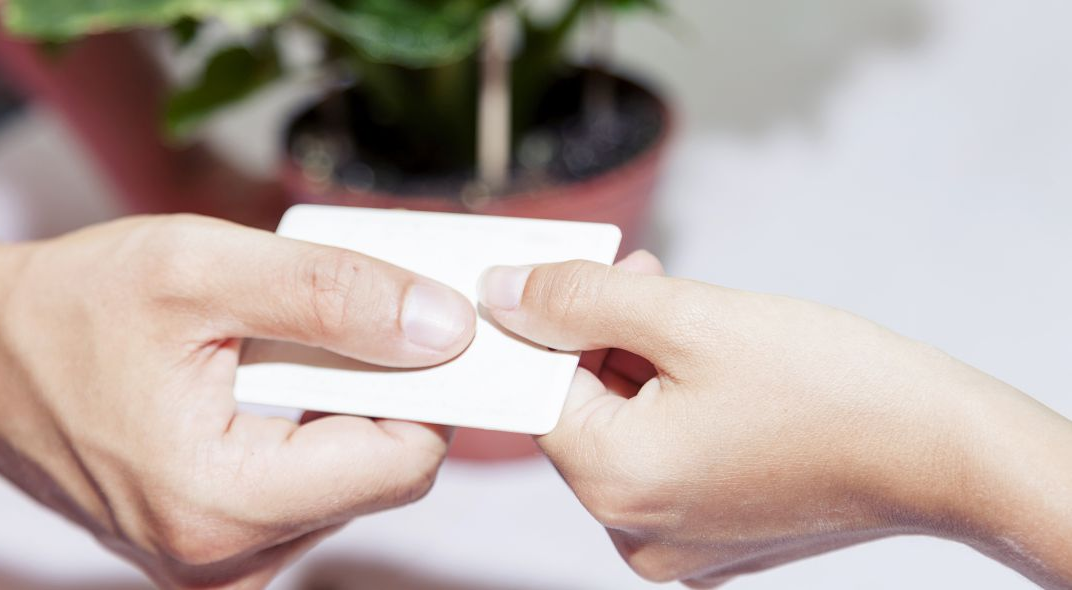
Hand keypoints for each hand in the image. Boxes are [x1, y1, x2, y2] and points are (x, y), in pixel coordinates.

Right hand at [0, 215, 474, 587]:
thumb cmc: (68, 309)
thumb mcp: (202, 269)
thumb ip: (332, 293)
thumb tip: (443, 325)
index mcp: (222, 502)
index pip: (404, 462)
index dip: (427, 385)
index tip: (413, 321)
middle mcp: (225, 557)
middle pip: (380, 473)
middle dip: (375, 390)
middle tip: (327, 320)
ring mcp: (218, 561)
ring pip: (347, 481)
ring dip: (334, 407)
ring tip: (271, 351)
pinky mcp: (213, 545)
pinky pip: (303, 488)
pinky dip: (304, 429)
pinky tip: (258, 382)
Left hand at [479, 252, 1071, 587]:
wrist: (944, 452)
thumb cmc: (831, 384)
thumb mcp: (690, 317)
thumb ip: (581, 300)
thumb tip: (501, 292)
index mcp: (616, 483)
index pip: (539, 391)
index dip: (552, 323)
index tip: (579, 275)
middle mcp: (634, 531)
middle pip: (581, 413)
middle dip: (603, 341)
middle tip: (647, 280)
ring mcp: (676, 544)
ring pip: (622, 433)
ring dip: (639, 369)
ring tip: (692, 322)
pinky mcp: (712, 539)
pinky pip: (663, 463)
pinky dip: (672, 412)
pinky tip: (714, 371)